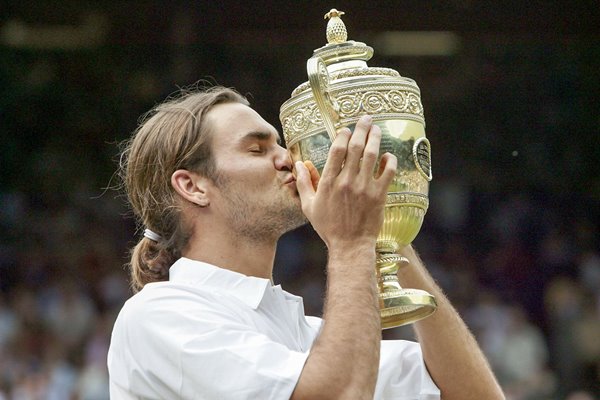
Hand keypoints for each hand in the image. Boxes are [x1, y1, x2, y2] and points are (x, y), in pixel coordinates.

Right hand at [295, 115, 396, 250]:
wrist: (350, 245)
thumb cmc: (329, 227)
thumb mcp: (309, 206)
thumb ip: (304, 183)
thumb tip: (298, 164)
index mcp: (329, 183)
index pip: (336, 151)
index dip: (342, 136)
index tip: (346, 129)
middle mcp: (347, 182)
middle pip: (355, 148)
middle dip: (361, 129)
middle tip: (366, 118)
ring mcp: (364, 188)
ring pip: (372, 156)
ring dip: (375, 139)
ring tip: (377, 129)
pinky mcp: (379, 195)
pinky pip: (388, 172)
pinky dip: (389, 161)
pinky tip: (388, 155)